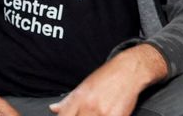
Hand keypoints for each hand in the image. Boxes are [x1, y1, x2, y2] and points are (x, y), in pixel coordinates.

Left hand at [49, 44, 165, 115]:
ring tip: (97, 112)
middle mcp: (89, 107)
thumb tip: (54, 109)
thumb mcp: (84, 85)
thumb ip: (68, 100)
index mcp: (79, 99)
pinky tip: (106, 114)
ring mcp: (103, 113)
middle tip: (84, 114)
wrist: (128, 70)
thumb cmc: (107, 77)